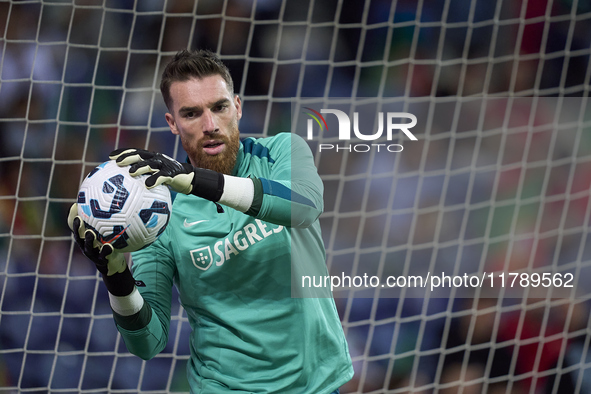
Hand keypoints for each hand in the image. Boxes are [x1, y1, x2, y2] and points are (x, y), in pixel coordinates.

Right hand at [67, 203, 126, 275]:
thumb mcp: (105, 231)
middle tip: (79, 219)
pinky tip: (109, 246)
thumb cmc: (108, 243)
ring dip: (89, 240)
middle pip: (79, 237)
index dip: (74, 218)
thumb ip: (102, 218)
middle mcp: (86, 246)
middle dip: (77, 228)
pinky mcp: (102, 261)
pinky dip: (105, 251)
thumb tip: (104, 198)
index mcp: (85, 238)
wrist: (113, 263)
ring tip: (90, 232)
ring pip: (88, 248)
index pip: (77, 228)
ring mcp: (93, 255)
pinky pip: (103, 256)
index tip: (75, 207)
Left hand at [109, 148, 223, 200]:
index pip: (135, 152)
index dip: (123, 152)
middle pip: (140, 155)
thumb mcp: (154, 175)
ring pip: (150, 164)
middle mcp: (156, 159)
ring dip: (140, 167)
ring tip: (131, 173)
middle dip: (128, 157)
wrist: (188, 178)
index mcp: (151, 157)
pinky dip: (155, 179)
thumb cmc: (168, 178)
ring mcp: (164, 165)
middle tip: (117, 163)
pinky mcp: (172, 173)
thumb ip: (142, 177)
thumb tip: (124, 187)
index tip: (110, 156)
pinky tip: (148, 185)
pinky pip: (162, 176)